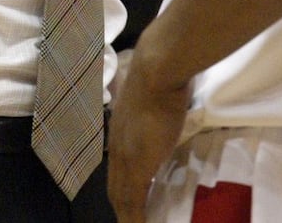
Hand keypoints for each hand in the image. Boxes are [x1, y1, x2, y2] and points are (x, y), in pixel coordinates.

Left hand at [107, 38, 190, 222]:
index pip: (117, 168)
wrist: (157, 72)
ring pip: (121, 197)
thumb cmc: (160, 75)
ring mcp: (125, 157)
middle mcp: (118, 146)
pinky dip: (135, 218)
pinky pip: (134, 202)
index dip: (123, 187)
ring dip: (127, 215)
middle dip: (122, 206)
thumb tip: (166, 104)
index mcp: (120, 131)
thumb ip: (155, 107)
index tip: (129, 200)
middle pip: (115, 187)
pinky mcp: (137, 166)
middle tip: (130, 219)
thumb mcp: (154, 95)